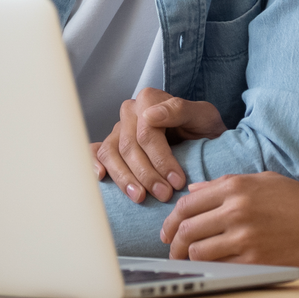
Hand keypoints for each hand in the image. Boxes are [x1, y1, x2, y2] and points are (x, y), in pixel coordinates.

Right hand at [91, 87, 225, 203]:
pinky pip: (96, 153)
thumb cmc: (203, 128)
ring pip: (111, 153)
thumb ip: (179, 110)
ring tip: (140, 197)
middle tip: (165, 194)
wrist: (203, 138)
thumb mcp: (204, 116)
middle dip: (146, 174)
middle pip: (129, 146)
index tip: (177, 181)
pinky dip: (94, 164)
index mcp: (149, 100)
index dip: (161, 160)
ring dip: (124, 178)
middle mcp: (130, 112)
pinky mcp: (112, 144)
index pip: (147, 133)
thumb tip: (150, 116)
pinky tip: (102, 178)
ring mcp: (118, 129)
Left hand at [159, 172, 298, 272]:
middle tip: (172, 251)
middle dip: (173, 242)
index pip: (187, 203)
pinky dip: (211, 269)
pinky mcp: (256, 260)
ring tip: (190, 262)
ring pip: (197, 250)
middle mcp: (236, 209)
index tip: (168, 231)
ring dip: (189, 258)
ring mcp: (245, 236)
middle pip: (186, 228)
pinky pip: (220, 266)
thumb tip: (194, 190)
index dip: (171, 220)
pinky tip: (212, 269)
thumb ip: (227, 184)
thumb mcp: (266, 181)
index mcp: (237, 186)